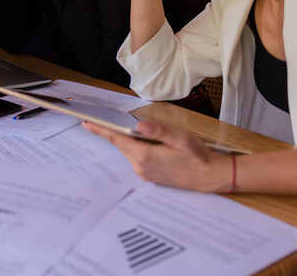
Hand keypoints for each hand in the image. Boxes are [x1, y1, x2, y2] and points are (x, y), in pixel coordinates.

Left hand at [82, 119, 229, 192]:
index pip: (118, 140)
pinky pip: (135, 158)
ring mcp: (145, 173)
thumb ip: (159, 130)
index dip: (101, 130)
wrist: (210, 176)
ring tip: (116, 128)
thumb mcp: (180, 137)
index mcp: (145, 156)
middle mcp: (141, 167)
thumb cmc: (197, 155)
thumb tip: (139, 125)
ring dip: (123, 140)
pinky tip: (137, 140)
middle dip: (110, 133)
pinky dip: (132, 148)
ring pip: (128, 152)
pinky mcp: (150, 176)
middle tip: (96, 121)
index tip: (86, 123)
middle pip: (121, 145)